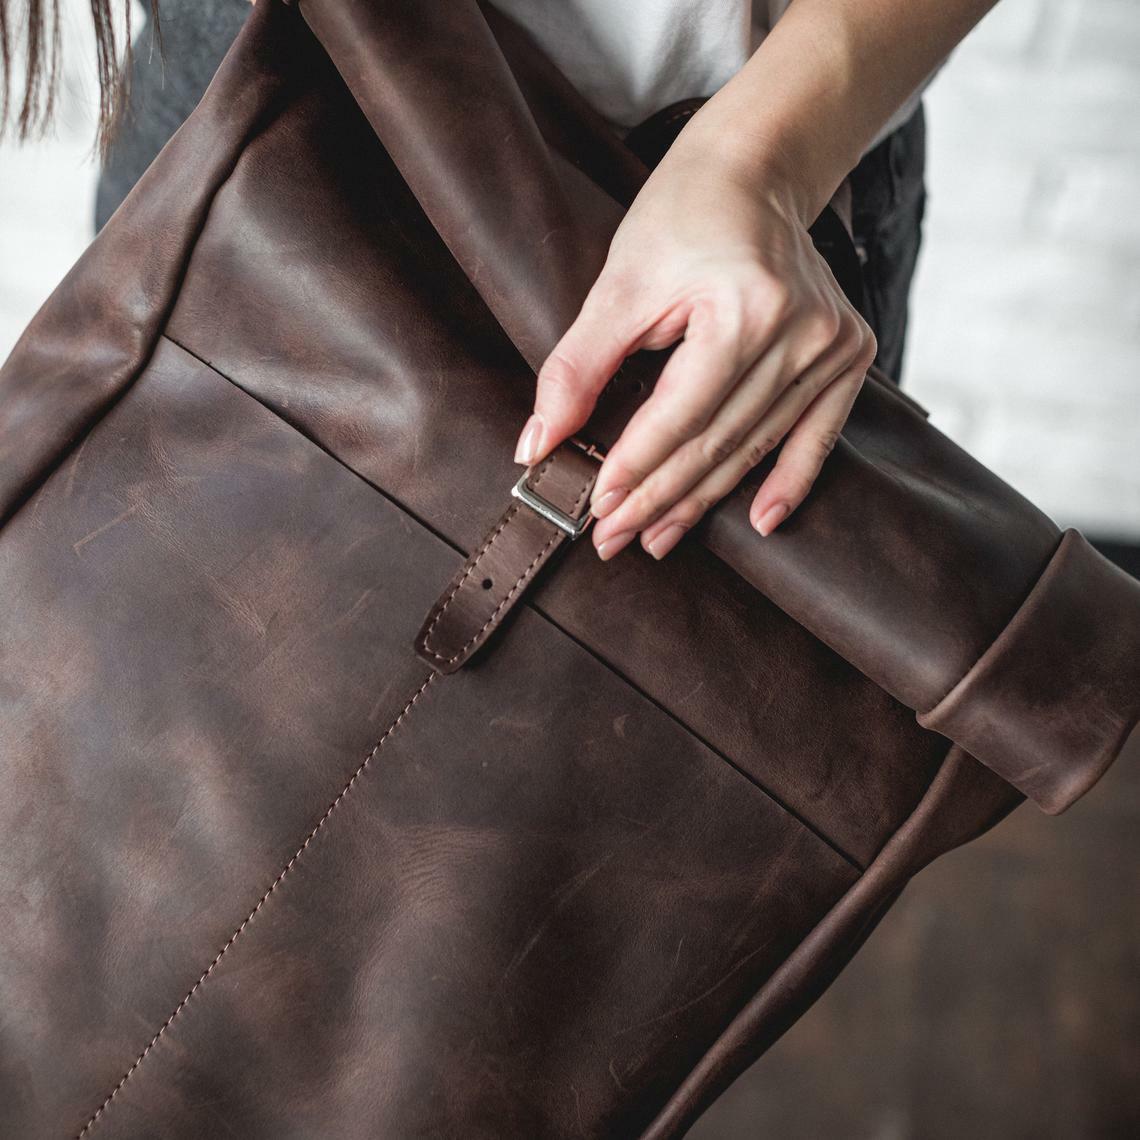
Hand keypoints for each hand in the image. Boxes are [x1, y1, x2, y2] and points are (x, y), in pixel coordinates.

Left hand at [512, 142, 875, 560]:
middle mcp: (800, 332)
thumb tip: (539, 445)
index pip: (680, 415)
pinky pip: (819, 436)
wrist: (754, 172)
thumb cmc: (680, 219)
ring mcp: (832, 346)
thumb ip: (576, 369)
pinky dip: (789, 481)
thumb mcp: (617, 286)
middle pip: (718, 442)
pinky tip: (760, 522)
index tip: (598, 510)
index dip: (636, 468)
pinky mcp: (849, 354)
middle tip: (617, 540)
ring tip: (659, 537)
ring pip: (755, 448)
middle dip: (660, 498)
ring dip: (704, 499)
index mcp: (744, 309)